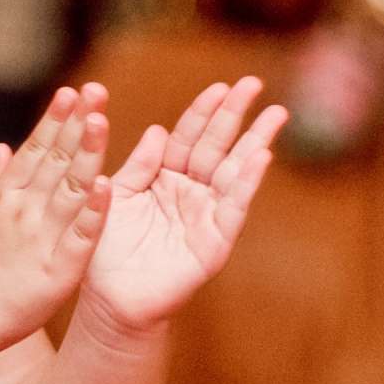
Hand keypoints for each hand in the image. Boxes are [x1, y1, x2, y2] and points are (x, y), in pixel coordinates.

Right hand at [0, 86, 112, 352]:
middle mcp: (24, 211)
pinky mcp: (58, 270)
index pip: (35, 151)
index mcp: (4, 199)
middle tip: (95, 92)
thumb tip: (2, 146)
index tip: (70, 93)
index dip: (54, 121)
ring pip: (71, 189)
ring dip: (88, 155)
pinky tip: (108, 186)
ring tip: (101, 122)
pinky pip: (81, 236)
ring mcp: (42, 238)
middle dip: (76, 124)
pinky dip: (94, 211)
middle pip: (57, 161)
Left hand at [73, 77, 285, 339]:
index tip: (220, 86)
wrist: (110, 299)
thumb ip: (138, 165)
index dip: (204, 112)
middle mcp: (189, 193)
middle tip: (254, 83)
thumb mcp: (116, 195)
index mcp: (164, 177)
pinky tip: (261, 158)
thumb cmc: (107, 249)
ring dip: (255, 143)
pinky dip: (246, 184)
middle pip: (216, 147)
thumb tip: (160, 130)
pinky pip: (232, 209)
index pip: (187, 137)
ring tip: (275, 115)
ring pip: (233, 172)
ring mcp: (205, 216)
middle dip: (235, 116)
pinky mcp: (213, 243)